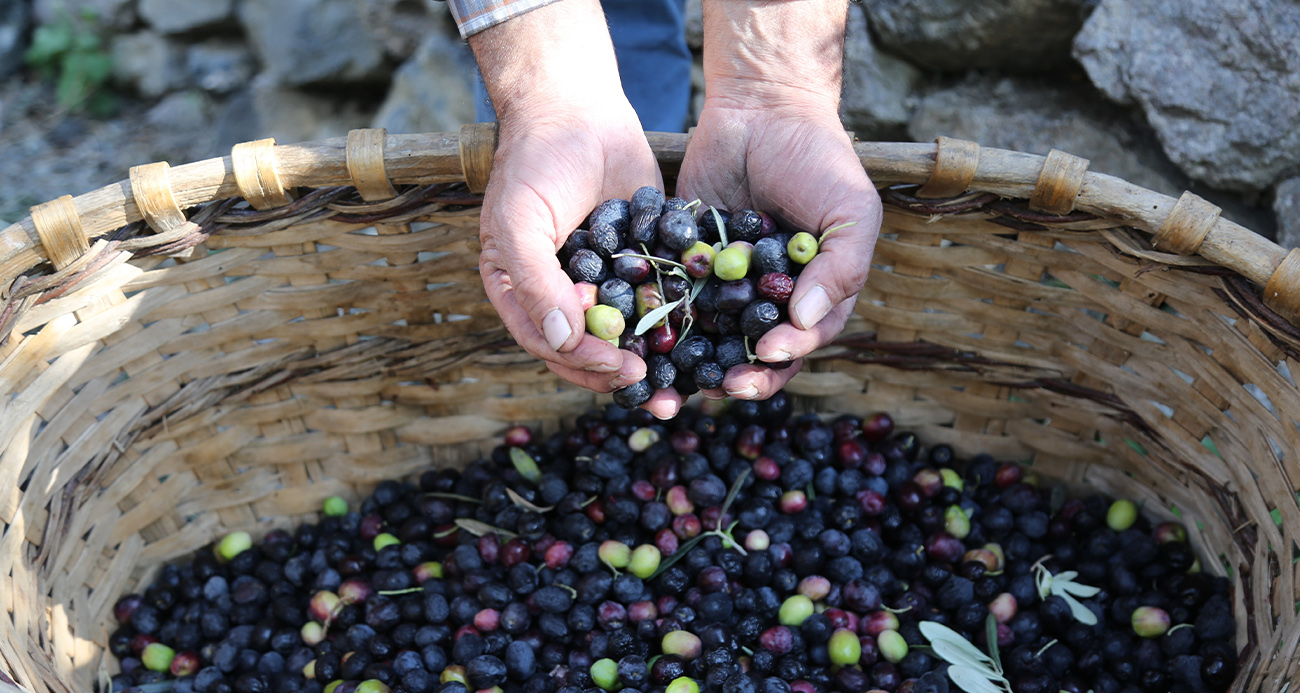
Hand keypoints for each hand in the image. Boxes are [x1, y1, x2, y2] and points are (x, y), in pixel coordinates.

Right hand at [471, 0, 660, 393]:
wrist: (578, 108)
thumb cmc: (535, 163)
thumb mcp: (521, 221)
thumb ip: (535, 282)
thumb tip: (561, 340)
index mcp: (523, 295)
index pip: (551, 345)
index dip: (584, 363)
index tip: (620, 370)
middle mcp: (563, 296)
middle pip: (591, 352)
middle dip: (622, 375)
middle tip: (657, 388)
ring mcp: (605, 282)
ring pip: (630, 335)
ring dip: (656, 363)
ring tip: (687, 387)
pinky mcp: (644, 263)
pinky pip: (661, 299)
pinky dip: (680, 321)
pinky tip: (709, 338)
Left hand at [665, 102, 879, 413]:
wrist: (762, 108)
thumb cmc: (819, 160)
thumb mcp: (849, 211)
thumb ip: (839, 268)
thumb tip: (806, 321)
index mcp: (814, 293)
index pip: (804, 338)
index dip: (787, 353)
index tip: (766, 353)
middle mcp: (768, 298)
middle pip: (755, 352)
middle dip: (743, 375)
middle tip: (725, 385)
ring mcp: (724, 284)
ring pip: (710, 338)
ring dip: (697, 366)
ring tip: (682, 383)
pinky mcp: (685, 264)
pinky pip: (673, 300)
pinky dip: (661, 324)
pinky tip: (648, 341)